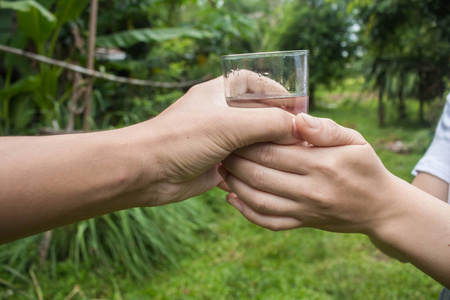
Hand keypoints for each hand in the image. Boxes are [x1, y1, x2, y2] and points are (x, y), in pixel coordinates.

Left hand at [130, 76, 298, 205]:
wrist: (146, 172)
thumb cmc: (181, 139)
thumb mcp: (228, 125)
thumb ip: (267, 122)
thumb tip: (297, 128)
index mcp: (218, 93)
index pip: (252, 82)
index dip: (276, 92)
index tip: (297, 106)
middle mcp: (219, 113)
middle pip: (256, 113)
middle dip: (277, 123)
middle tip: (299, 136)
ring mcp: (217, 138)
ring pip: (251, 139)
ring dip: (268, 147)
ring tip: (292, 155)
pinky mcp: (216, 161)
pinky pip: (244, 160)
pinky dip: (257, 165)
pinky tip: (273, 171)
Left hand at [220, 113, 397, 233]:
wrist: (380, 208)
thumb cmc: (366, 167)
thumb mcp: (355, 140)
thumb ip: (326, 129)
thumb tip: (297, 118)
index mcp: (322, 164)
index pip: (274, 151)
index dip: (249, 141)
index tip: (234, 130)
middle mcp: (311, 189)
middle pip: (261, 174)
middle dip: (236, 160)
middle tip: (221, 147)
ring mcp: (305, 210)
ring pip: (259, 199)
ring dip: (235, 185)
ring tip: (222, 169)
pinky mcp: (302, 224)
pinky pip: (269, 222)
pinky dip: (246, 212)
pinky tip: (231, 198)